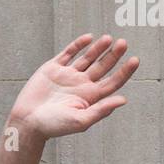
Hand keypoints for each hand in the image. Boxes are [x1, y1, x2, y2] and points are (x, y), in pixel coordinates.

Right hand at [9, 34, 138, 139]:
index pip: (113, 81)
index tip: (135, 60)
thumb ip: (102, 110)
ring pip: (87, 58)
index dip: (125, 71)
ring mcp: (68, 75)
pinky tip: (88, 37)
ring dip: (98, 48)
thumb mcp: (81, 120)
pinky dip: (77, 45)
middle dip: (113, 55)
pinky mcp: (52, 69)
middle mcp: (83, 84)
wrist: (27, 122)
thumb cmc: (55, 126)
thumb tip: (124, 100)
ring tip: (109, 38)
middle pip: (103, 66)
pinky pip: (68, 54)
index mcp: (92, 97)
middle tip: (124, 43)